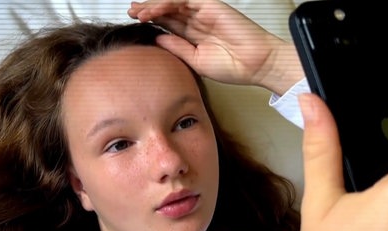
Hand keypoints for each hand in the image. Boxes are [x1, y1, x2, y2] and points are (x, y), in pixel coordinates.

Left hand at [127, 0, 303, 93]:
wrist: (255, 65)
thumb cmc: (233, 66)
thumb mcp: (195, 61)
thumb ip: (176, 48)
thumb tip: (156, 39)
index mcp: (194, 34)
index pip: (168, 24)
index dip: (151, 22)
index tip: (135, 25)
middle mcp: (197, 20)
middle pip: (168, 10)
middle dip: (148, 10)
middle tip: (131, 13)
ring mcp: (203, 11)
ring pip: (173, 3)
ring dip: (154, 6)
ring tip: (138, 12)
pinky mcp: (210, 5)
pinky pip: (184, 0)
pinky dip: (167, 3)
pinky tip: (153, 10)